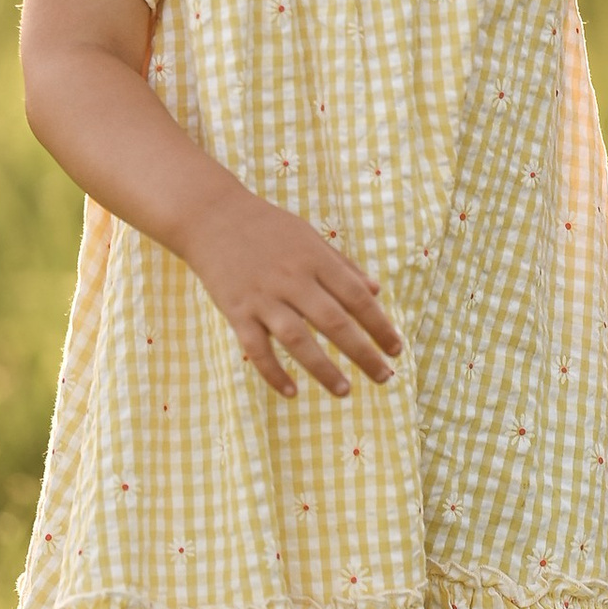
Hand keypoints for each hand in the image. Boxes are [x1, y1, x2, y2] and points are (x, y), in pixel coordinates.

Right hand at [182, 190, 402, 400]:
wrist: (211, 216)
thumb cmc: (267, 227)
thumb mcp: (310, 237)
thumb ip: (343, 265)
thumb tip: (377, 291)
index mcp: (315, 259)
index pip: (356, 297)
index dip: (379, 324)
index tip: (396, 348)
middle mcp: (292, 279)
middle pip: (334, 322)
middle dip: (363, 353)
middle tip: (385, 376)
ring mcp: (263, 297)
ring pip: (298, 340)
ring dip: (323, 369)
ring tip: (345, 391)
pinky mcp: (236, 311)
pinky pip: (257, 349)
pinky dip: (274, 372)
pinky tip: (292, 392)